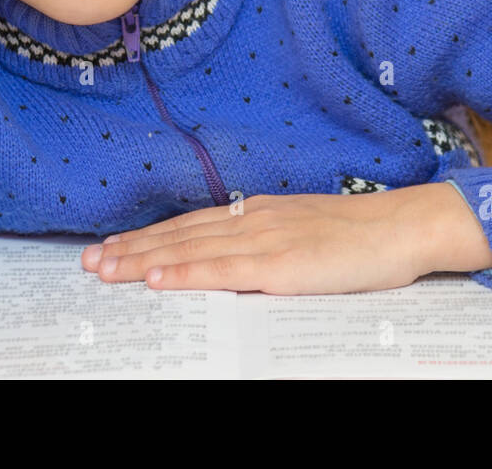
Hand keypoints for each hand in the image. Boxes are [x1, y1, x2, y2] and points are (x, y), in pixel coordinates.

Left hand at [80, 183, 491, 293]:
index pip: (190, 224)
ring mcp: (264, 240)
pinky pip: (221, 269)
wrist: (403, 227)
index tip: (112, 245)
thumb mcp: (304, 231)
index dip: (149, 236)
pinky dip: (183, 272)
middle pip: (179, 234)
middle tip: (87, 261)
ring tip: (104, 269)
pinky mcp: (280, 265)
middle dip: (130, 248)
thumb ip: (267, 241)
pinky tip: (154, 278)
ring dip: (141, 260)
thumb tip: (233, 256)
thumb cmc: (361, 236)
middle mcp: (252, 219)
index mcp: (258, 212)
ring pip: (189, 249)